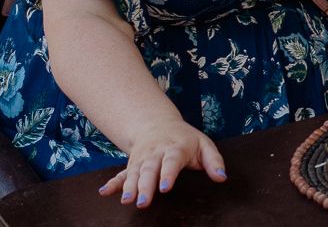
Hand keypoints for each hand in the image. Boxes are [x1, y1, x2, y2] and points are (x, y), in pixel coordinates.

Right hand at [98, 119, 224, 207]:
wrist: (158, 125)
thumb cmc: (185, 139)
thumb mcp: (204, 144)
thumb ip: (214, 161)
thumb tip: (222, 178)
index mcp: (176, 148)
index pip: (172, 161)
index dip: (168, 174)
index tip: (165, 188)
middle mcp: (156, 154)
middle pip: (150, 170)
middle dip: (146, 186)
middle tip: (144, 202)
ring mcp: (142, 160)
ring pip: (134, 174)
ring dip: (129, 187)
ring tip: (127, 200)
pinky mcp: (132, 166)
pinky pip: (121, 174)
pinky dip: (113, 183)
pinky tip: (104, 192)